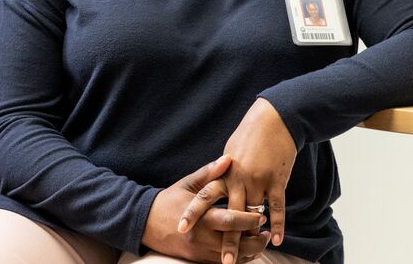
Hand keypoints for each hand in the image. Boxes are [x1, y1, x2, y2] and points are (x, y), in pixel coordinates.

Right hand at [143, 155, 269, 263]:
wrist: (145, 222)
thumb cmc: (169, 200)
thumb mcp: (188, 183)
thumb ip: (210, 173)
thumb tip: (229, 159)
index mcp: (201, 217)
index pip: (229, 221)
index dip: (248, 220)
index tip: (263, 215)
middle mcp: (201, 238)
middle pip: (233, 245)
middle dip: (254, 242)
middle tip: (267, 232)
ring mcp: (199, 251)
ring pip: (230, 258)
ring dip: (248, 252)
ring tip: (261, 241)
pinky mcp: (197, 259)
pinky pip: (221, 263)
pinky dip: (236, 259)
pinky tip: (246, 249)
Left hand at [180, 98, 296, 263]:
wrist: (275, 119)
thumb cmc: (251, 134)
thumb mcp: (231, 151)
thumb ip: (221, 172)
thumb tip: (213, 185)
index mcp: (225, 171)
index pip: (204, 196)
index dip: (192, 213)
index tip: (181, 229)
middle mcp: (239, 178)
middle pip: (229, 215)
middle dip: (226, 239)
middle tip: (223, 261)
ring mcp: (259, 180)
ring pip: (252, 215)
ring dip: (249, 237)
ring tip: (246, 257)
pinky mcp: (277, 180)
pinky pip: (277, 207)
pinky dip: (278, 224)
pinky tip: (276, 240)